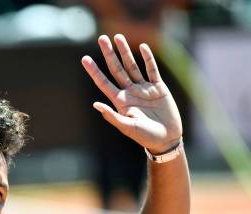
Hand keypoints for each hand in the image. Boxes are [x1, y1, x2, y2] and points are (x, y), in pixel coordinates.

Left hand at [81, 34, 181, 153]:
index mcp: (120, 101)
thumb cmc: (144, 136)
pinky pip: (152, 70)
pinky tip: (143, 47)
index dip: (94, 71)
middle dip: (109, 54)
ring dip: (125, 52)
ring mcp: (143, 88)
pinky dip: (148, 59)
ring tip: (118, 37)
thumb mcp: (127, 127)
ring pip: (132, 66)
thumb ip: (112, 116)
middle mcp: (130, 92)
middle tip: (101, 38)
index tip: (84, 59)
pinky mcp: (158, 88)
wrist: (166, 139)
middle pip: (116, 69)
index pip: (104, 83)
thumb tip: (95, 104)